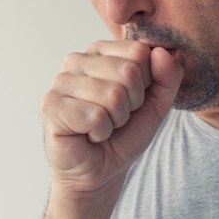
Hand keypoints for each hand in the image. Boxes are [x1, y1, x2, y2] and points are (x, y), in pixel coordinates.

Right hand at [41, 40, 182, 211]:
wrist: (101, 168)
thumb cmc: (125, 131)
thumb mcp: (157, 103)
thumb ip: (167, 76)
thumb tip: (163, 51)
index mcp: (101, 50)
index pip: (140, 51)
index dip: (146, 83)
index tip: (133, 98)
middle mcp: (78, 59)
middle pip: (129, 72)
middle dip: (133, 103)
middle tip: (117, 115)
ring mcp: (61, 80)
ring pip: (114, 95)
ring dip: (117, 120)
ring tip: (104, 124)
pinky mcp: (51, 105)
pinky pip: (96, 116)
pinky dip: (101, 132)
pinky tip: (89, 134)